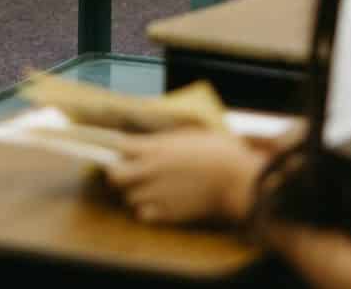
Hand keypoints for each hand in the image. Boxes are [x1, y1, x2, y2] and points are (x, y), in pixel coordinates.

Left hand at [104, 130, 264, 226]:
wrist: (236, 179)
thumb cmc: (216, 151)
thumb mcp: (185, 136)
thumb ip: (162, 142)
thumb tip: (147, 144)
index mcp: (154, 147)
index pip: (117, 146)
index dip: (115, 147)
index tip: (119, 148)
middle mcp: (150, 170)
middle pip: (114, 175)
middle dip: (116, 174)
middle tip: (128, 172)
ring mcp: (157, 193)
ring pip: (128, 197)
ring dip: (135, 193)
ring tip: (151, 188)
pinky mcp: (168, 213)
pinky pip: (143, 214)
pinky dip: (146, 210)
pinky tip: (159, 203)